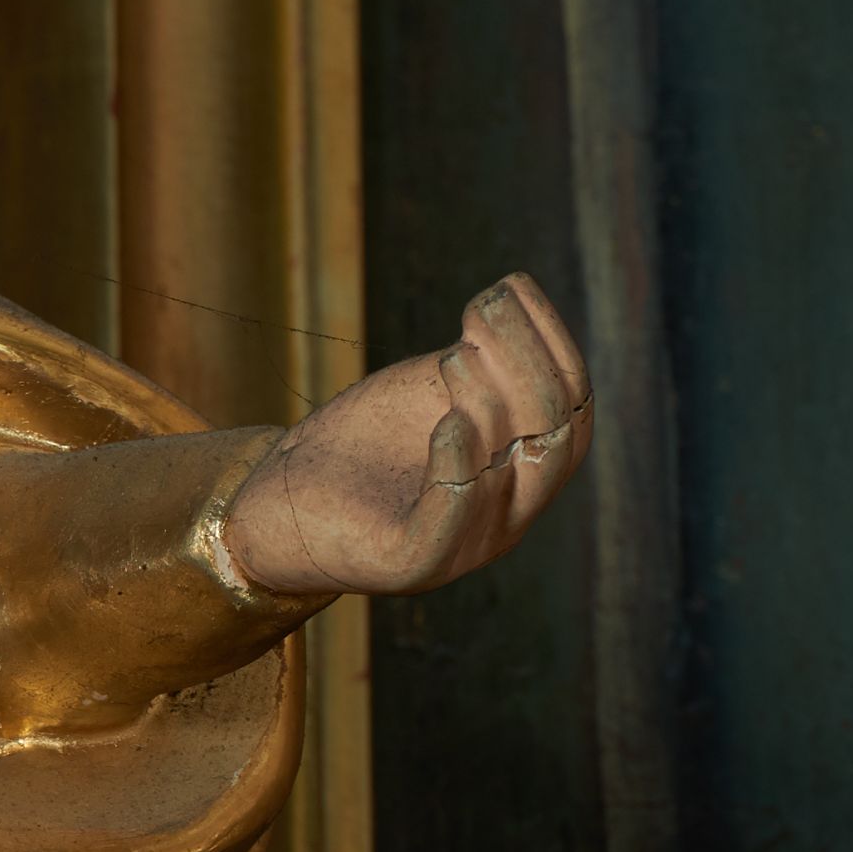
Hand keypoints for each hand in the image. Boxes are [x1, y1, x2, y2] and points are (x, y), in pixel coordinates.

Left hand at [223, 272, 591, 600]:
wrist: (280, 501)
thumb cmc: (362, 443)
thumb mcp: (431, 393)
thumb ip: (481, 361)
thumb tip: (514, 295)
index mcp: (524, 470)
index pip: (572, 405)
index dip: (551, 341)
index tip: (511, 286)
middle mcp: (510, 514)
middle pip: (554, 436)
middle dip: (526, 365)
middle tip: (480, 315)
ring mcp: (467, 546)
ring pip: (510, 475)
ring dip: (491, 405)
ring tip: (455, 358)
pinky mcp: (413, 565)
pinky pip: (450, 520)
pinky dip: (458, 469)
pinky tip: (448, 423)